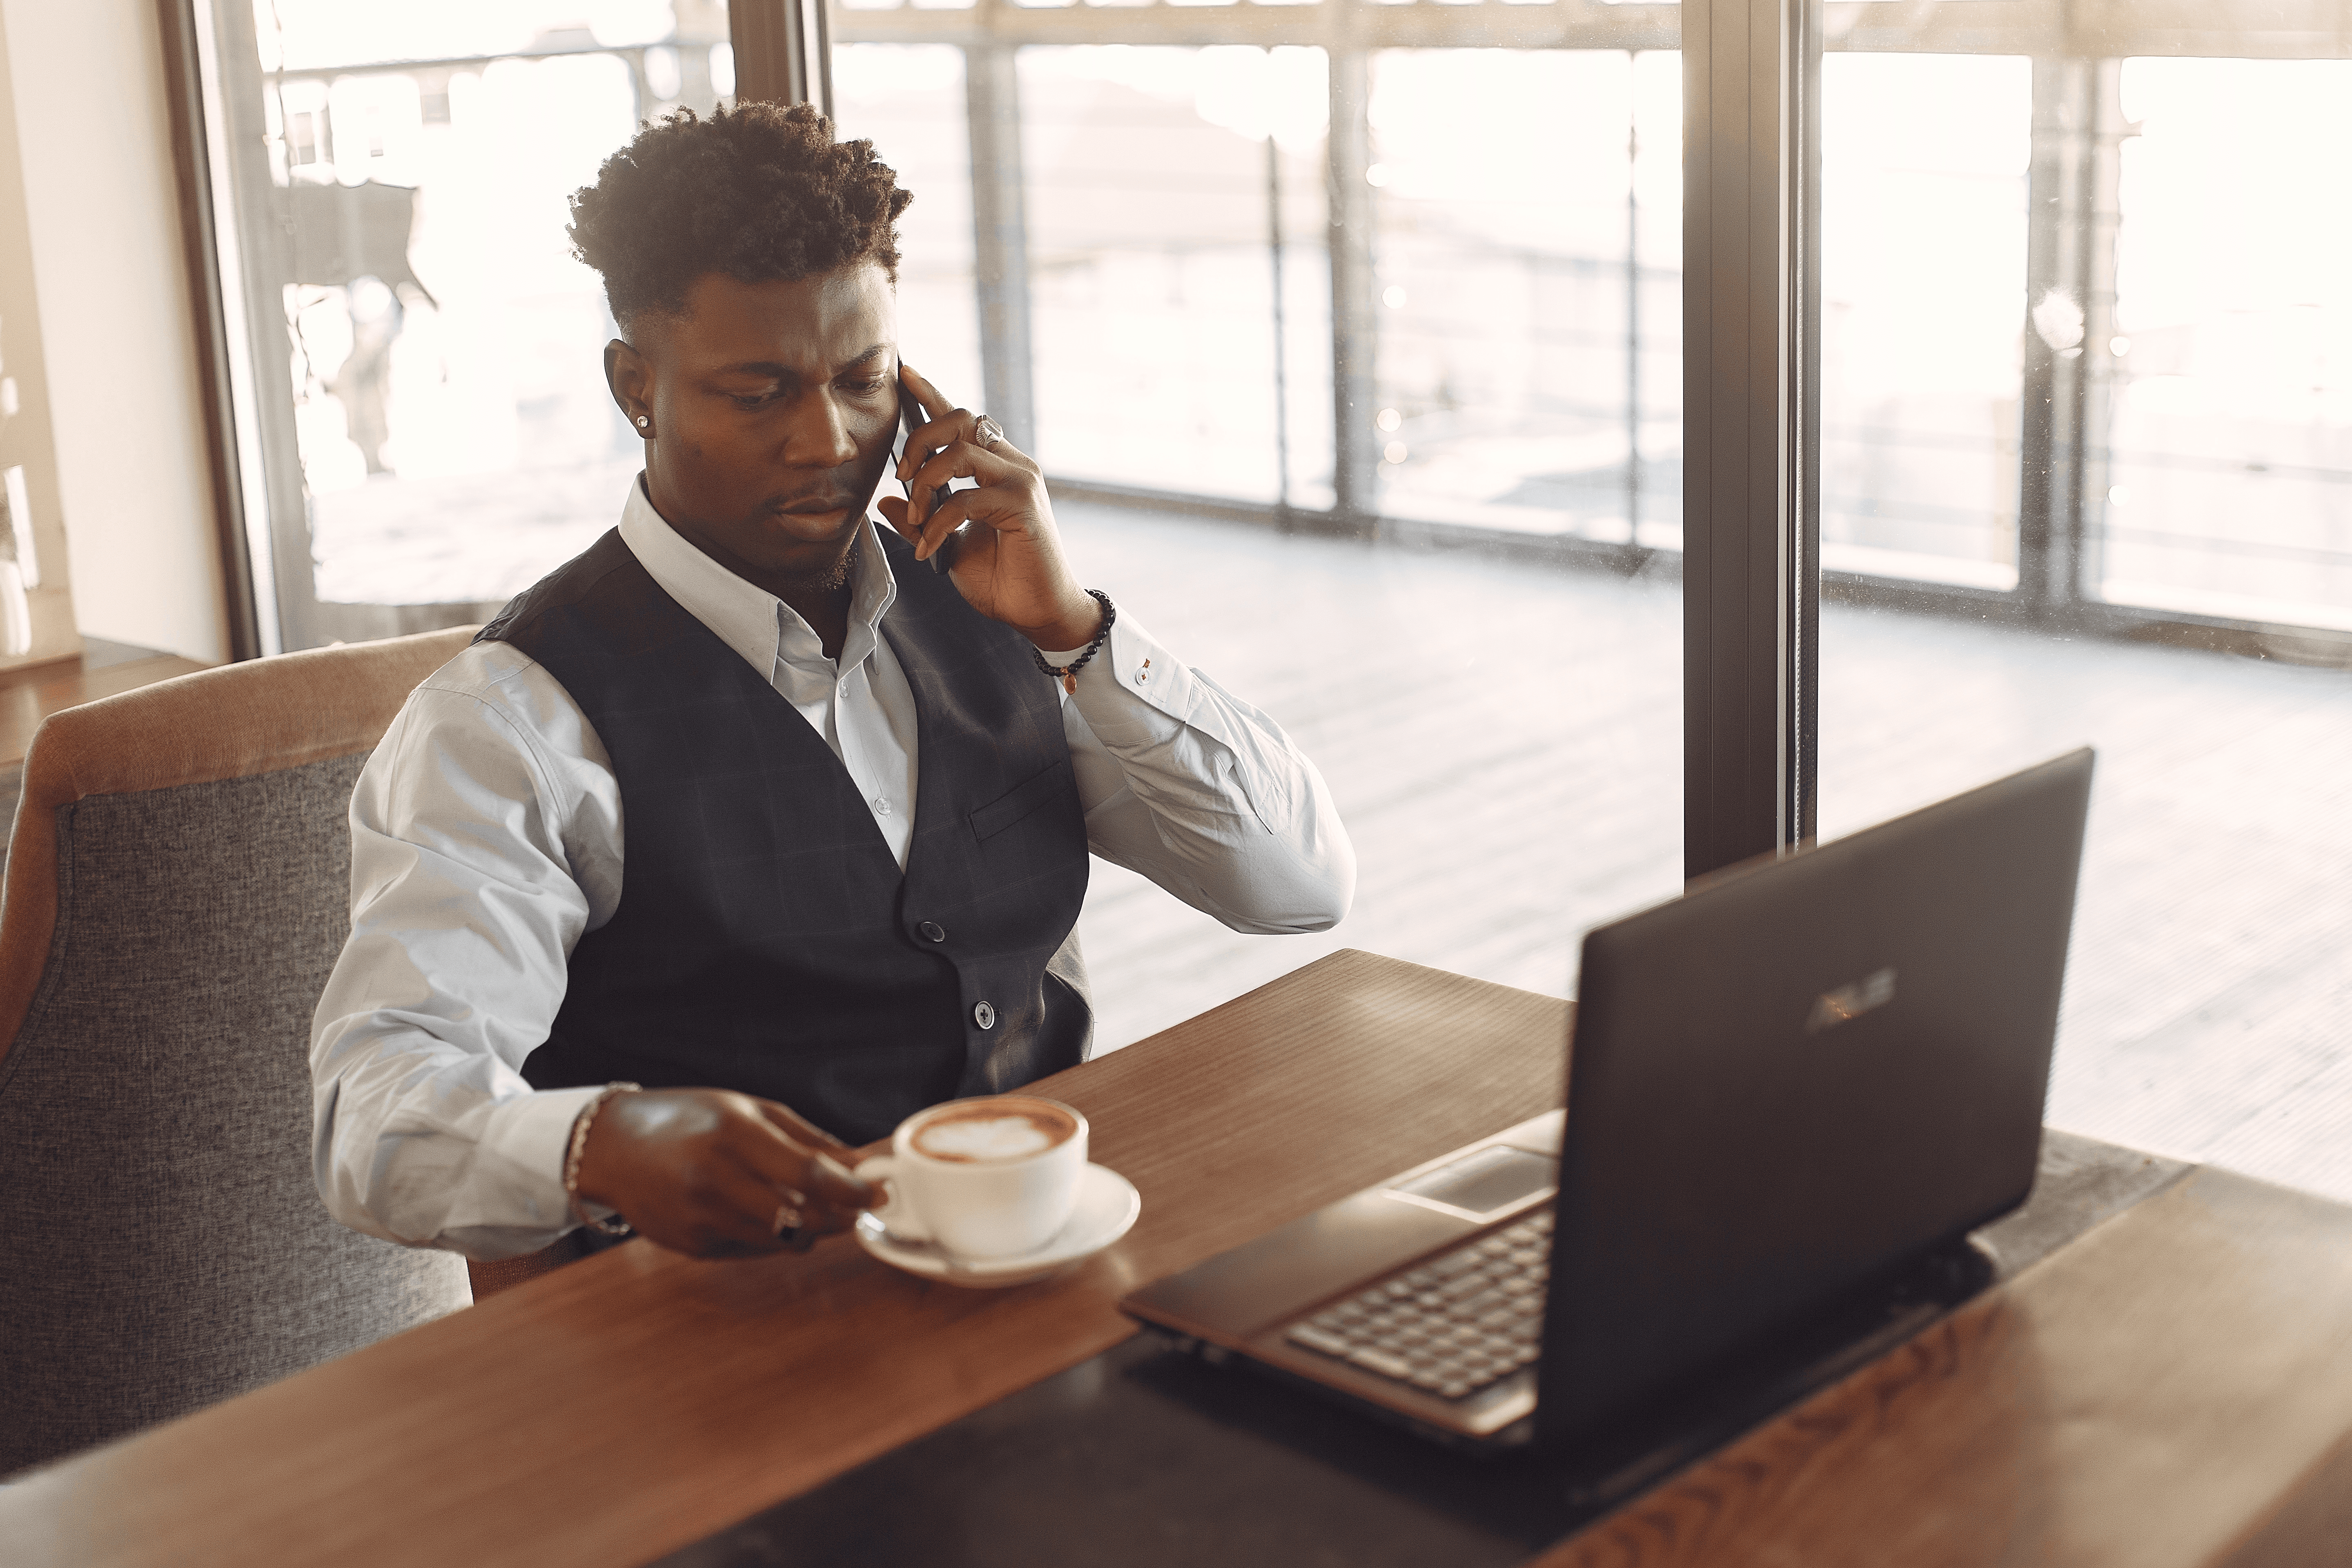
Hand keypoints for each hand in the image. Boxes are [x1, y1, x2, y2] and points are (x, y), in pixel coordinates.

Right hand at [570, 1088, 876, 1258]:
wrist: (612, 1148)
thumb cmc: (687, 1119)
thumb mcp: (748, 1110)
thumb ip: (807, 1138)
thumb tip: (860, 1163)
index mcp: (733, 1134)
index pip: (809, 1173)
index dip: (852, 1189)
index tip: (879, 1193)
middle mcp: (715, 1179)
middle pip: (801, 1217)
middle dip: (840, 1217)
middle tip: (858, 1208)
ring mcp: (700, 1218)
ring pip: (782, 1241)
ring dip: (811, 1230)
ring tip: (817, 1209)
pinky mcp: (692, 1246)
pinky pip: (752, 1249)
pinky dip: (771, 1236)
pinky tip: (765, 1213)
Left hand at [876, 363, 1103, 651]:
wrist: (1040, 613)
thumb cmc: (1002, 580)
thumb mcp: (949, 546)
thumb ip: (922, 519)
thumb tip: (887, 501)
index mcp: (997, 468)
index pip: (962, 421)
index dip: (933, 394)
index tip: (906, 374)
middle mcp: (1012, 465)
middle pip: (959, 420)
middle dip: (919, 441)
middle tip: (901, 477)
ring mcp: (1021, 481)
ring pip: (960, 452)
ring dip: (925, 484)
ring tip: (917, 519)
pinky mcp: (1022, 504)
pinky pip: (964, 498)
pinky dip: (937, 523)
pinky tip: (928, 547)